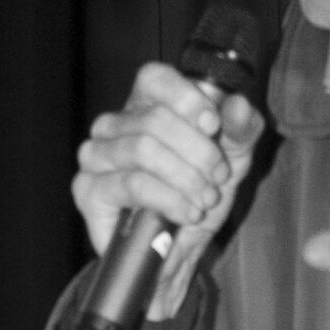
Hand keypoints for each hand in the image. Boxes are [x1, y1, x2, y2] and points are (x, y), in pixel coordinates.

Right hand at [73, 61, 264, 321]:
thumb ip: (241, 128)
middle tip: (217, 179)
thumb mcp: (234, 159)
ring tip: (205, 199)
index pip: (154, 78)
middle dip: (197, 152)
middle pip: (154, 119)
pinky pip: (132, 184)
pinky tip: (187, 213)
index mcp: (145, 105)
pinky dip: (168, 199)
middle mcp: (114, 125)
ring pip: (143, 149)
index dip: (186, 98)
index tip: (213, 126)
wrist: (179, 251)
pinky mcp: (89, 191)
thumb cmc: (199, 196)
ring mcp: (96, 157)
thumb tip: (237, 105)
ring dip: (185, 177)